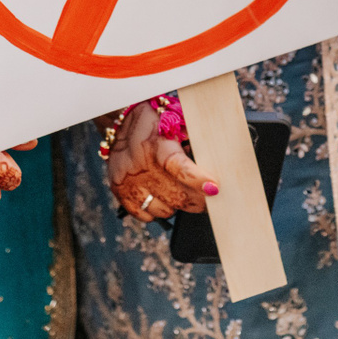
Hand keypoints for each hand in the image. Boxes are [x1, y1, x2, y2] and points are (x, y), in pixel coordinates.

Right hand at [105, 99, 217, 221]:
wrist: (120, 123)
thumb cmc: (154, 123)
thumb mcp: (175, 123)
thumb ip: (193, 141)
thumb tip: (216, 158)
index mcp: (158, 146)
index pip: (180, 168)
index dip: (198, 180)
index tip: (214, 187)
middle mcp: (142, 166)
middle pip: (177, 196)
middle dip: (199, 200)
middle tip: (206, 196)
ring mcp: (130, 183)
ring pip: (165, 210)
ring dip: (178, 206)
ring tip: (180, 192)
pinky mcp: (121, 193)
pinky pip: (145, 215)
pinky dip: (158, 211)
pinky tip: (161, 197)